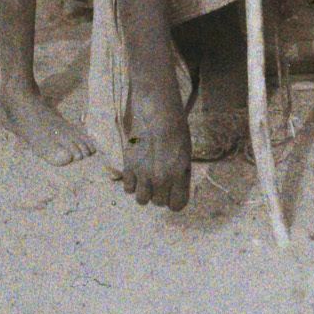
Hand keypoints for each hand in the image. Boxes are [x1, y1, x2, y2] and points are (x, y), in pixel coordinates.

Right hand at [121, 86, 191, 210]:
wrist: (156, 108)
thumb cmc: (176, 125)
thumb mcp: (185, 150)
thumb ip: (180, 172)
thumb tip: (174, 185)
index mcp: (179, 173)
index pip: (177, 205)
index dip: (175, 199)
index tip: (172, 191)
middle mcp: (161, 178)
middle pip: (158, 202)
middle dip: (160, 193)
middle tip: (159, 178)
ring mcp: (143, 173)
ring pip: (142, 200)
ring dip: (144, 190)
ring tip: (146, 177)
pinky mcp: (128, 166)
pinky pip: (128, 188)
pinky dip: (131, 182)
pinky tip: (135, 170)